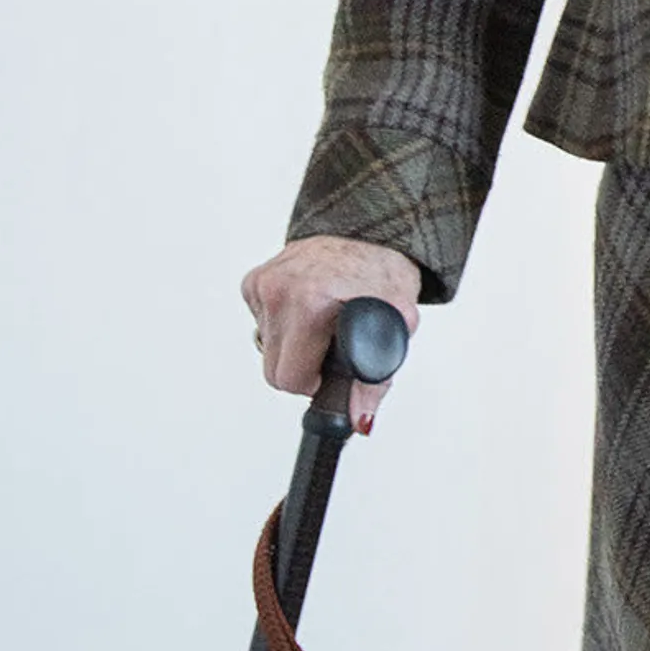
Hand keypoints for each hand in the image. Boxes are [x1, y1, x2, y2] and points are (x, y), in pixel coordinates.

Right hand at [241, 234, 424, 420]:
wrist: (370, 230)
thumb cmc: (383, 274)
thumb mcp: (397, 325)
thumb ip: (374, 381)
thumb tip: (358, 421)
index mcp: (310, 301)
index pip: (291, 379)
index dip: (315, 384)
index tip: (330, 371)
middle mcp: (280, 289)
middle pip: (274, 373)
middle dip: (303, 370)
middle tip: (330, 349)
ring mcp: (262, 284)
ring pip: (267, 352)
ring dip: (294, 348)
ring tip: (323, 323)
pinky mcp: (252, 282)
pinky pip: (261, 327)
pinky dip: (283, 327)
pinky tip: (308, 308)